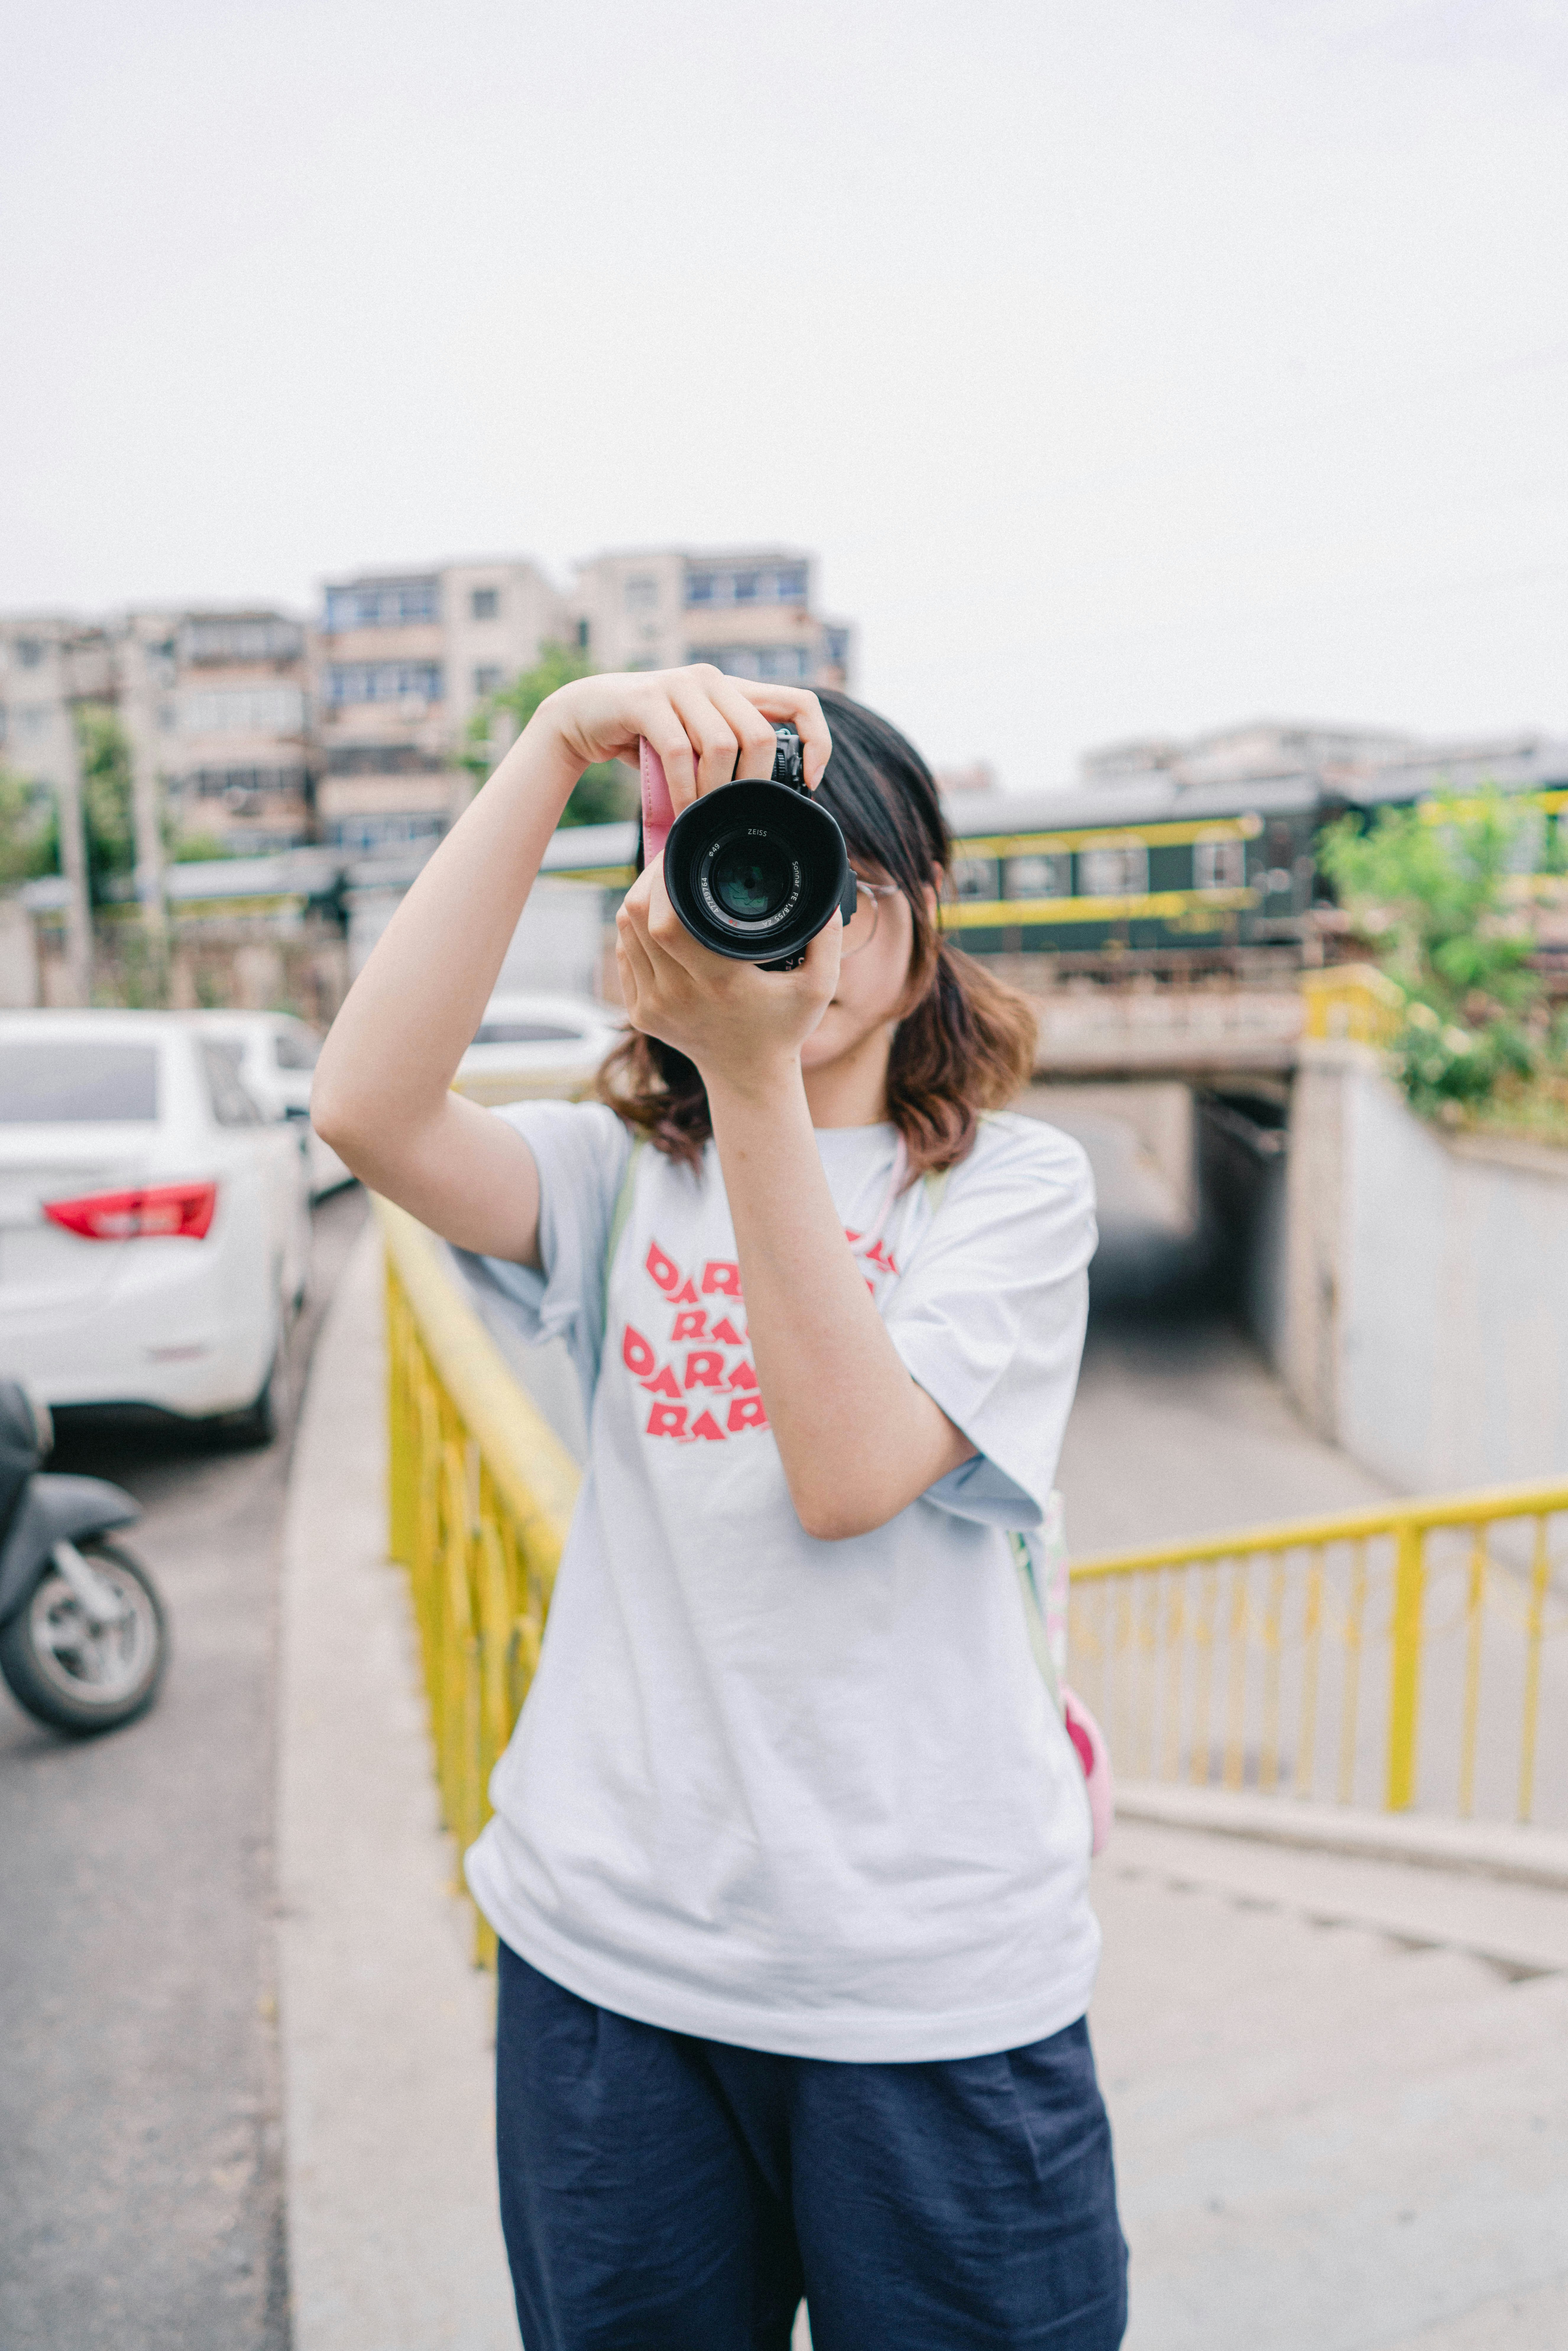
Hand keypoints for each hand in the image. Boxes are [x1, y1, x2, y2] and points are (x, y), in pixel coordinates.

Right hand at [536, 664, 831, 809]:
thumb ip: (728, 758)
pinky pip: (679, 751)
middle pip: (758, 735)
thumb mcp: (696, 745)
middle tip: (734, 816)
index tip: (810, 782)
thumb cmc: (645, 739)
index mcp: (734, 690)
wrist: (582, 716)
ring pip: (720, 744)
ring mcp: (679, 685)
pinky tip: (681, 810)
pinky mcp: (647, 699)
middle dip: (751, 785)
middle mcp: (712, 680)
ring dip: (713, 792)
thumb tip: (767, 805)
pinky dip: (683, 788)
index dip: (817, 741)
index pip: (800, 703)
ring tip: (702, 816)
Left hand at [615, 859, 841, 1095]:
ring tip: (663, 886)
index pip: (666, 921)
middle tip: (670, 862)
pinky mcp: (640, 1013)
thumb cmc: (784, 1028)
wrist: (748, 1077)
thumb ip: (827, 939)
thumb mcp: (819, 988)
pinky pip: (623, 956)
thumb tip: (828, 897)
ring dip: (638, 903)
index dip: (663, 880)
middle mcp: (677, 994)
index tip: (680, 857)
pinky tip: (655, 921)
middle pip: (636, 918)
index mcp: (718, 982)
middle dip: (647, 881)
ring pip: (624, 933)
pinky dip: (633, 932)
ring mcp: (653, 1005)